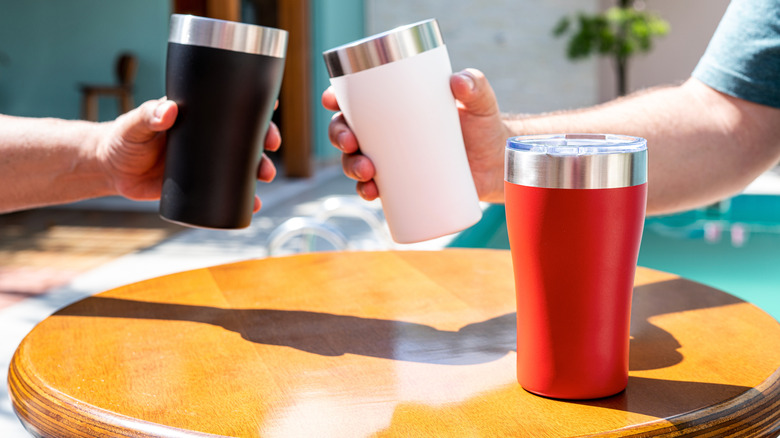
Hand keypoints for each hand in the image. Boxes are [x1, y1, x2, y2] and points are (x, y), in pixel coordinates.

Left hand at [96, 98, 280, 211]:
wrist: (111, 171)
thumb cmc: (121, 140)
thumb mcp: (134, 125)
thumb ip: (147, 116)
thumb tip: (167, 110)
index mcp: (196, 119)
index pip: (230, 108)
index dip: (254, 108)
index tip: (271, 107)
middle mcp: (206, 139)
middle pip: (244, 138)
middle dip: (264, 143)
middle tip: (271, 149)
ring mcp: (205, 163)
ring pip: (240, 165)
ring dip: (259, 170)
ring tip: (265, 177)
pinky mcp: (199, 186)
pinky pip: (227, 191)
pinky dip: (243, 198)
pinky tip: (254, 203)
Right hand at [322, 68, 508, 202]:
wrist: (498, 163)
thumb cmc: (486, 125)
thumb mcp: (481, 102)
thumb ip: (475, 85)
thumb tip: (458, 81)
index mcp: (396, 106)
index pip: (358, 99)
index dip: (336, 98)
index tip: (332, 101)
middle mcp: (389, 133)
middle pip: (349, 131)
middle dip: (338, 136)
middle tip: (351, 144)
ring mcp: (394, 160)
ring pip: (356, 161)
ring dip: (350, 167)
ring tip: (366, 173)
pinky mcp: (404, 185)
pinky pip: (374, 188)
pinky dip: (367, 192)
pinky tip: (370, 193)